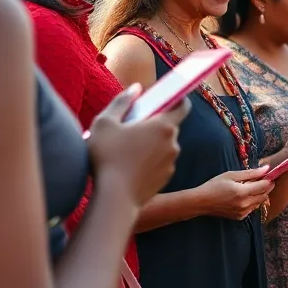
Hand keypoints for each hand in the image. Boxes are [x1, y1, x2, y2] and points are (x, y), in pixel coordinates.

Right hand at [88, 84, 186, 205]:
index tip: (167, 97)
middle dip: (153, 124)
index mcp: (163, 125)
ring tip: (126, 149)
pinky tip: (130, 165)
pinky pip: (159, 162)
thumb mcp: (105, 123)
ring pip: (163, 146)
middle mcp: (173, 143)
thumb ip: (122, 101)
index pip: (182, 105)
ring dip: (150, 144)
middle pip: (168, 126)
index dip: (177, 98)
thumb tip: (136, 88)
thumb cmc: (107, 157)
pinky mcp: (165, 178)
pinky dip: (149, 161)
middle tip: (131, 127)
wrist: (113, 198)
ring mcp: (171, 162)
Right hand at [197, 167, 274, 220]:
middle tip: (263, 179)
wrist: (202, 202)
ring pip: (259, 202)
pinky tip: (245, 196)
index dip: (269, 180)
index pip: (264, 186)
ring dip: (260, 194)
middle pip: (264, 195)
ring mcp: (243, 212)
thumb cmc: (215, 185)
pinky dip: (253, 201)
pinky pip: (252, 208)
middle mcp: (245, 204)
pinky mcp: (240, 217)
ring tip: (252, 186)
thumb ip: (251, 173)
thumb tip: (266, 168)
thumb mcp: (232, 175)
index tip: (269, 174)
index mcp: (243, 192)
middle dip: (266, 187)